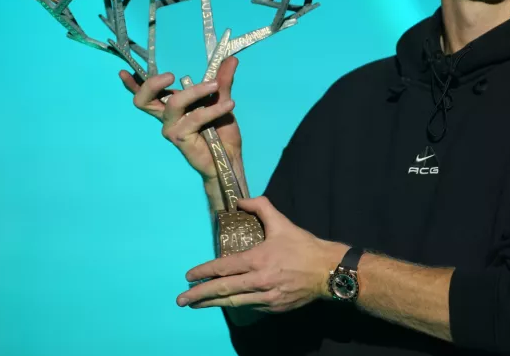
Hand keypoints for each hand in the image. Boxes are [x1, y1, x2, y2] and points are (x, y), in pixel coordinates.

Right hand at [118, 57, 242, 181]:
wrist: (230, 157)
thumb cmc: (221, 130)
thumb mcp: (222, 100)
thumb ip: (223, 80)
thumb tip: (231, 59)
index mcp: (172, 106)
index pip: (146, 94)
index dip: (132, 84)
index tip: (123, 72)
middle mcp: (167, 116)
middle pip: (143, 100)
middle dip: (152, 84)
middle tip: (171, 75)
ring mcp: (171, 127)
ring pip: (174, 103)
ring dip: (196, 91)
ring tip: (215, 85)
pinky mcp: (180, 137)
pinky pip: (195, 117)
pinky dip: (213, 109)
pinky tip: (228, 105)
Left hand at [177, 196, 347, 312]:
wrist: (329, 271)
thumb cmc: (303, 246)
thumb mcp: (282, 222)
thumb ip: (260, 207)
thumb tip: (240, 201)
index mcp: (258, 260)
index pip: (223, 268)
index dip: (203, 272)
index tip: (189, 276)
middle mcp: (259, 281)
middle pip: (222, 290)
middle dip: (199, 295)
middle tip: (181, 299)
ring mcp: (266, 297)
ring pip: (233, 303)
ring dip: (212, 304)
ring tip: (196, 305)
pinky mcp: (274, 307)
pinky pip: (250, 306)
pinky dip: (236, 304)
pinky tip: (227, 302)